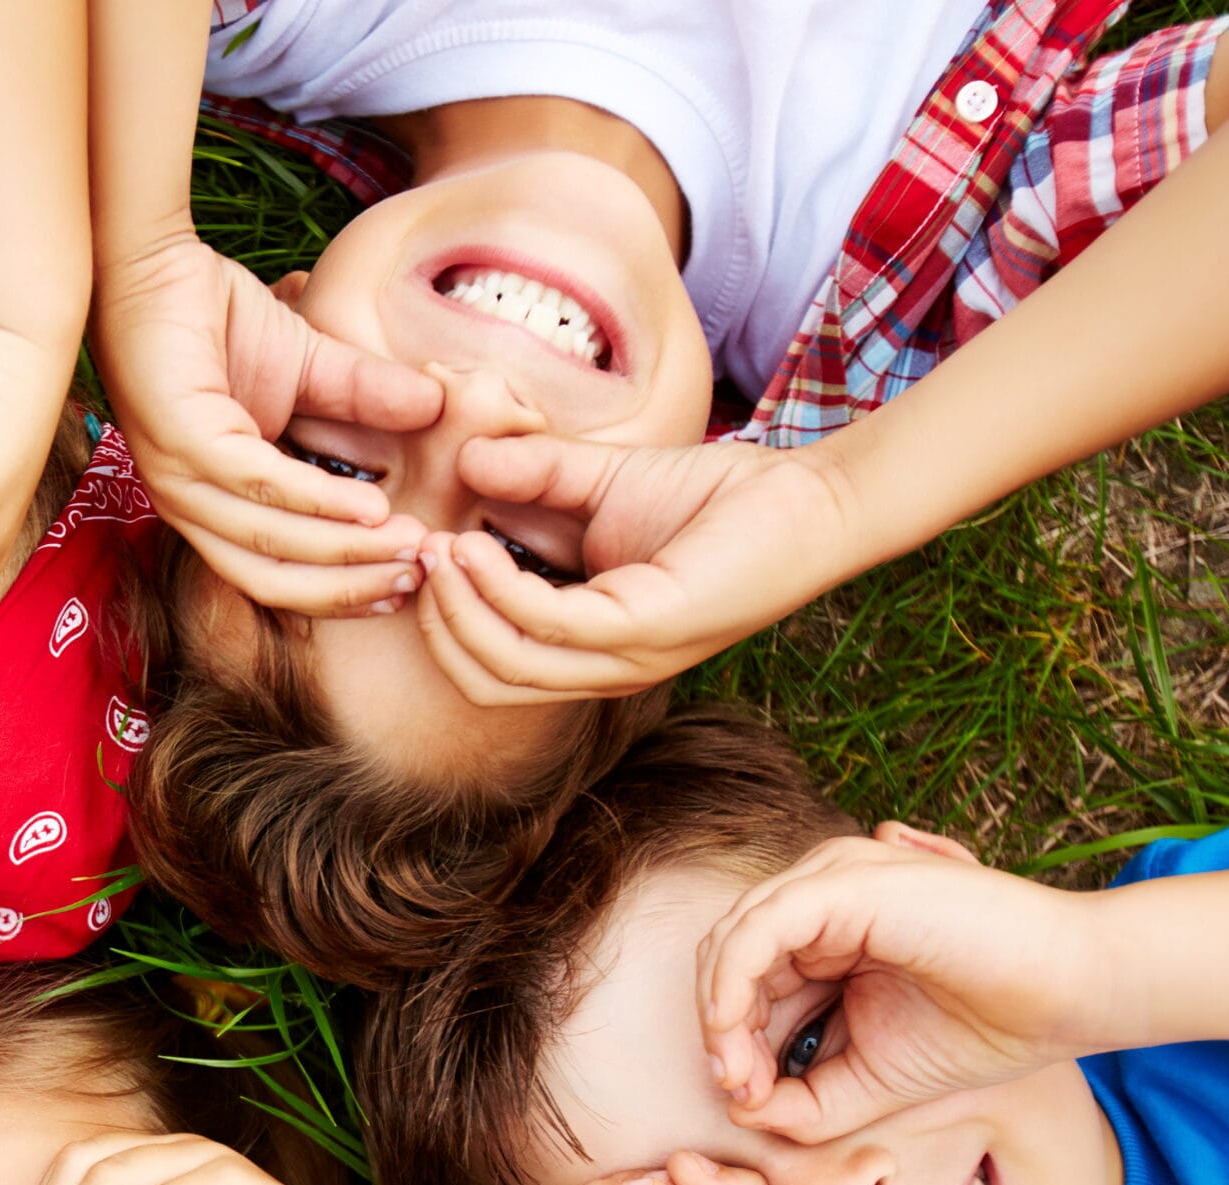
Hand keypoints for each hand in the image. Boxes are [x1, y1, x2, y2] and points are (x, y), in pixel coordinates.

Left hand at [94, 233, 437, 615]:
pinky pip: (258, 485)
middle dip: (351, 585)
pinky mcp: (181, 439)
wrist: (156, 262)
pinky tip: (369, 506)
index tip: (409, 584)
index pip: (278, 575)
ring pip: (268, 541)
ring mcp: (178, 476)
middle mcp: (189, 505)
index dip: (343, 588)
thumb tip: (436, 406)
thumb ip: (364, 395)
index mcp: (214, 504)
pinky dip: (317, 501)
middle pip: (273, 578)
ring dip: (345, 551)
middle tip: (416, 574)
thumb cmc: (217, 318)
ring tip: (406, 543)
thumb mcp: (308, 367)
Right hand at [423, 431, 871, 694]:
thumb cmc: (718, 498)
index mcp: (589, 645)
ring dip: (458, 608)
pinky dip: (500, 589)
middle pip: (485, 680)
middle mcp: (603, 668)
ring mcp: (626, 658)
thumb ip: (537, 475)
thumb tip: (465, 458)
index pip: (489, 664)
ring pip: (507, 665)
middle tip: (419, 553)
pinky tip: (478, 543)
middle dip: (437, 622)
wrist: (809, 498)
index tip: (419, 548)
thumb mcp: (603, 482)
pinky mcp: (649, 631)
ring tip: (440, 547)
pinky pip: (549, 625)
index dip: (441, 615)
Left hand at [698, 826, 1109, 1139]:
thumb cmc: (985, 1029)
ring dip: (722, 1014)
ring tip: (740, 1074)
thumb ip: (806, 1101)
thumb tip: (740, 1110)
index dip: (731, 1043)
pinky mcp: (846, 882)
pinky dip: (734, 980)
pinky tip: (735, 1029)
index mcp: (829, 937)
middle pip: (729, 960)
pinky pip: (759, 925)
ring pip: (734, 939)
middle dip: (720, 1032)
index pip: (746, 983)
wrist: (1071, 993)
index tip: (747, 1101)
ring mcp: (834, 882)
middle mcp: (824, 900)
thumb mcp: (873, 1080)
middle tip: (737, 1091)